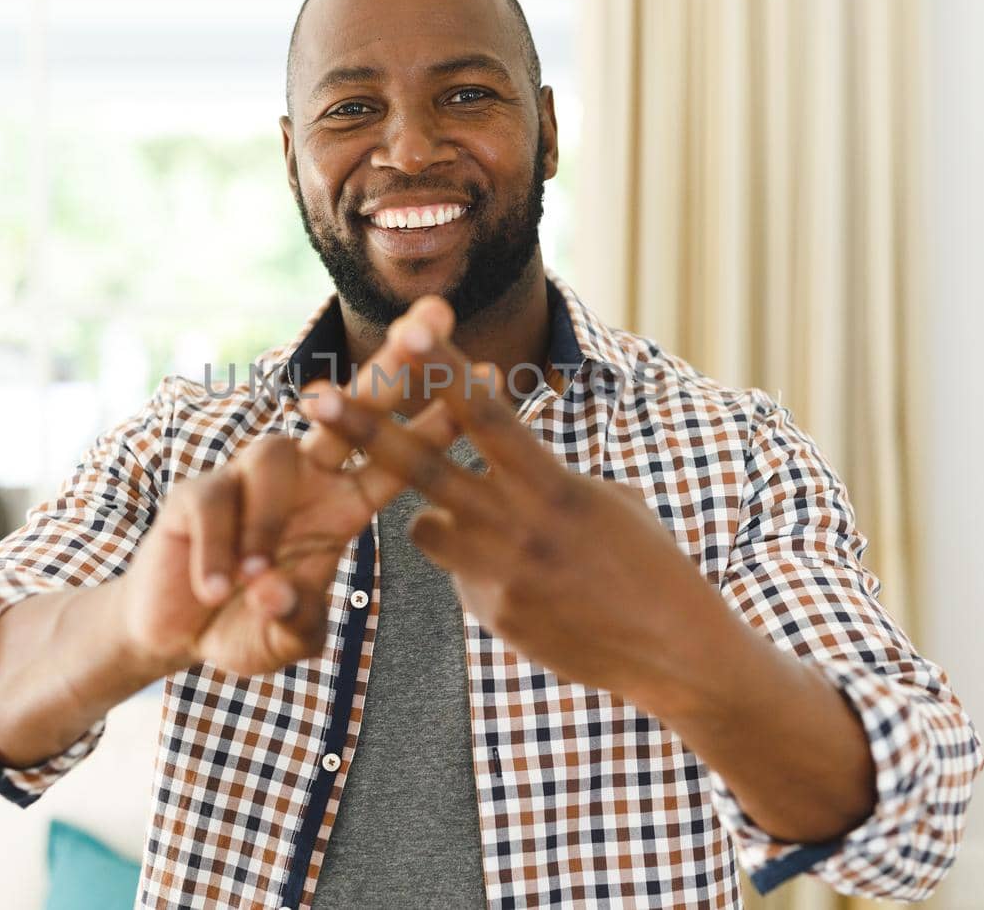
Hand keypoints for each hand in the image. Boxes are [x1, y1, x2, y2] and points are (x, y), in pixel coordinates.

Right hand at [118, 301, 459, 678]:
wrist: (176, 632)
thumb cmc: (246, 624)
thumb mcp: (286, 636)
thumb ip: (295, 623)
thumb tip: (275, 591)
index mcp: (342, 504)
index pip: (400, 456)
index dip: (442, 420)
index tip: (496, 376)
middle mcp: (304, 476)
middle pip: (353, 407)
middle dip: (394, 365)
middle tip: (434, 319)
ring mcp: (247, 476)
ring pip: (272, 458)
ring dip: (266, 522)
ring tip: (254, 581)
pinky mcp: (196, 489)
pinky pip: (214, 503)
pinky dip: (218, 552)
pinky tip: (215, 589)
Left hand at [297, 299, 710, 707]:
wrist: (672, 651)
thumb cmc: (647, 562)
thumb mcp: (605, 501)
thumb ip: (542, 477)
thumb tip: (501, 464)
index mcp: (552, 484)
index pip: (487, 414)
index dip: (442, 369)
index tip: (404, 332)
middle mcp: (518, 526)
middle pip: (424, 467)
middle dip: (365, 429)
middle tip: (311, 397)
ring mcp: (498, 574)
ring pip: (426, 526)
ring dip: (437, 516)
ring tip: (499, 531)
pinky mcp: (491, 615)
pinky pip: (461, 576)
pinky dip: (481, 570)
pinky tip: (536, 592)